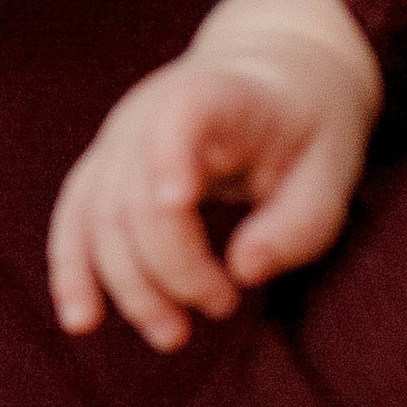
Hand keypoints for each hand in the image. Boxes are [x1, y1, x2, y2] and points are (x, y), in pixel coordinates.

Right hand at [48, 0, 382, 350]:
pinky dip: (72, 269)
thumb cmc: (309, 127)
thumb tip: (243, 271)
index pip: (181, 116)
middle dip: (170, 270)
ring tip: (172, 334)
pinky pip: (75, 217)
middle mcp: (150, 109)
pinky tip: (81, 319)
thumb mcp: (333, 169)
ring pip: (97, 216)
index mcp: (217, 94)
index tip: (179, 202)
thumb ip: (299, 223)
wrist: (272, 72)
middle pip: (135, 196)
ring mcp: (119, 137)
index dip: (168, 155)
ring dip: (127, 286)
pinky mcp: (105, 165)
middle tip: (224, 305)